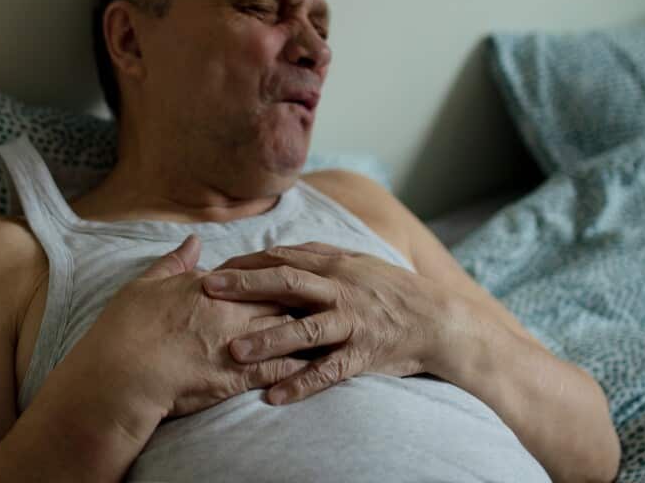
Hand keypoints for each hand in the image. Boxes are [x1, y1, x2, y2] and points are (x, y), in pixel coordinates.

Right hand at [65, 235, 311, 419]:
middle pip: (282, 298)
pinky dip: (300, 367)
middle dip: (306, 298)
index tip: (297, 273)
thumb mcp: (145, 286)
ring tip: (332, 330)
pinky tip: (315, 367)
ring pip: (287, 331)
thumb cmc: (125, 331)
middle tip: (329, 296)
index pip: (257, 274)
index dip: (280, 274)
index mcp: (210, 286)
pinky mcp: (237, 377)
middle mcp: (229, 310)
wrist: (119, 378)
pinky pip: (279, 369)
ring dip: (310, 331)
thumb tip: (194, 241)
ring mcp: (236, 343)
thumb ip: (174, 263)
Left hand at [201, 241, 447, 405]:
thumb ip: (319, 255)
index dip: (245, 264)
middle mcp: (339, 290)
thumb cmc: (391, 289)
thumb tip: (281, 248)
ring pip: (305, 330)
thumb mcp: (357, 262)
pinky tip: (274, 396)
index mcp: (334, 266)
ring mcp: (351, 323)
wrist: (437, 320)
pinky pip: (329, 371)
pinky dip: (301, 384)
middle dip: (245, 287)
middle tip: (207, 291)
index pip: (281, 260)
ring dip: (268, 340)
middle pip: (286, 284)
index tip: (211, 269)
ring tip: (235, 352)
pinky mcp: (363, 353)